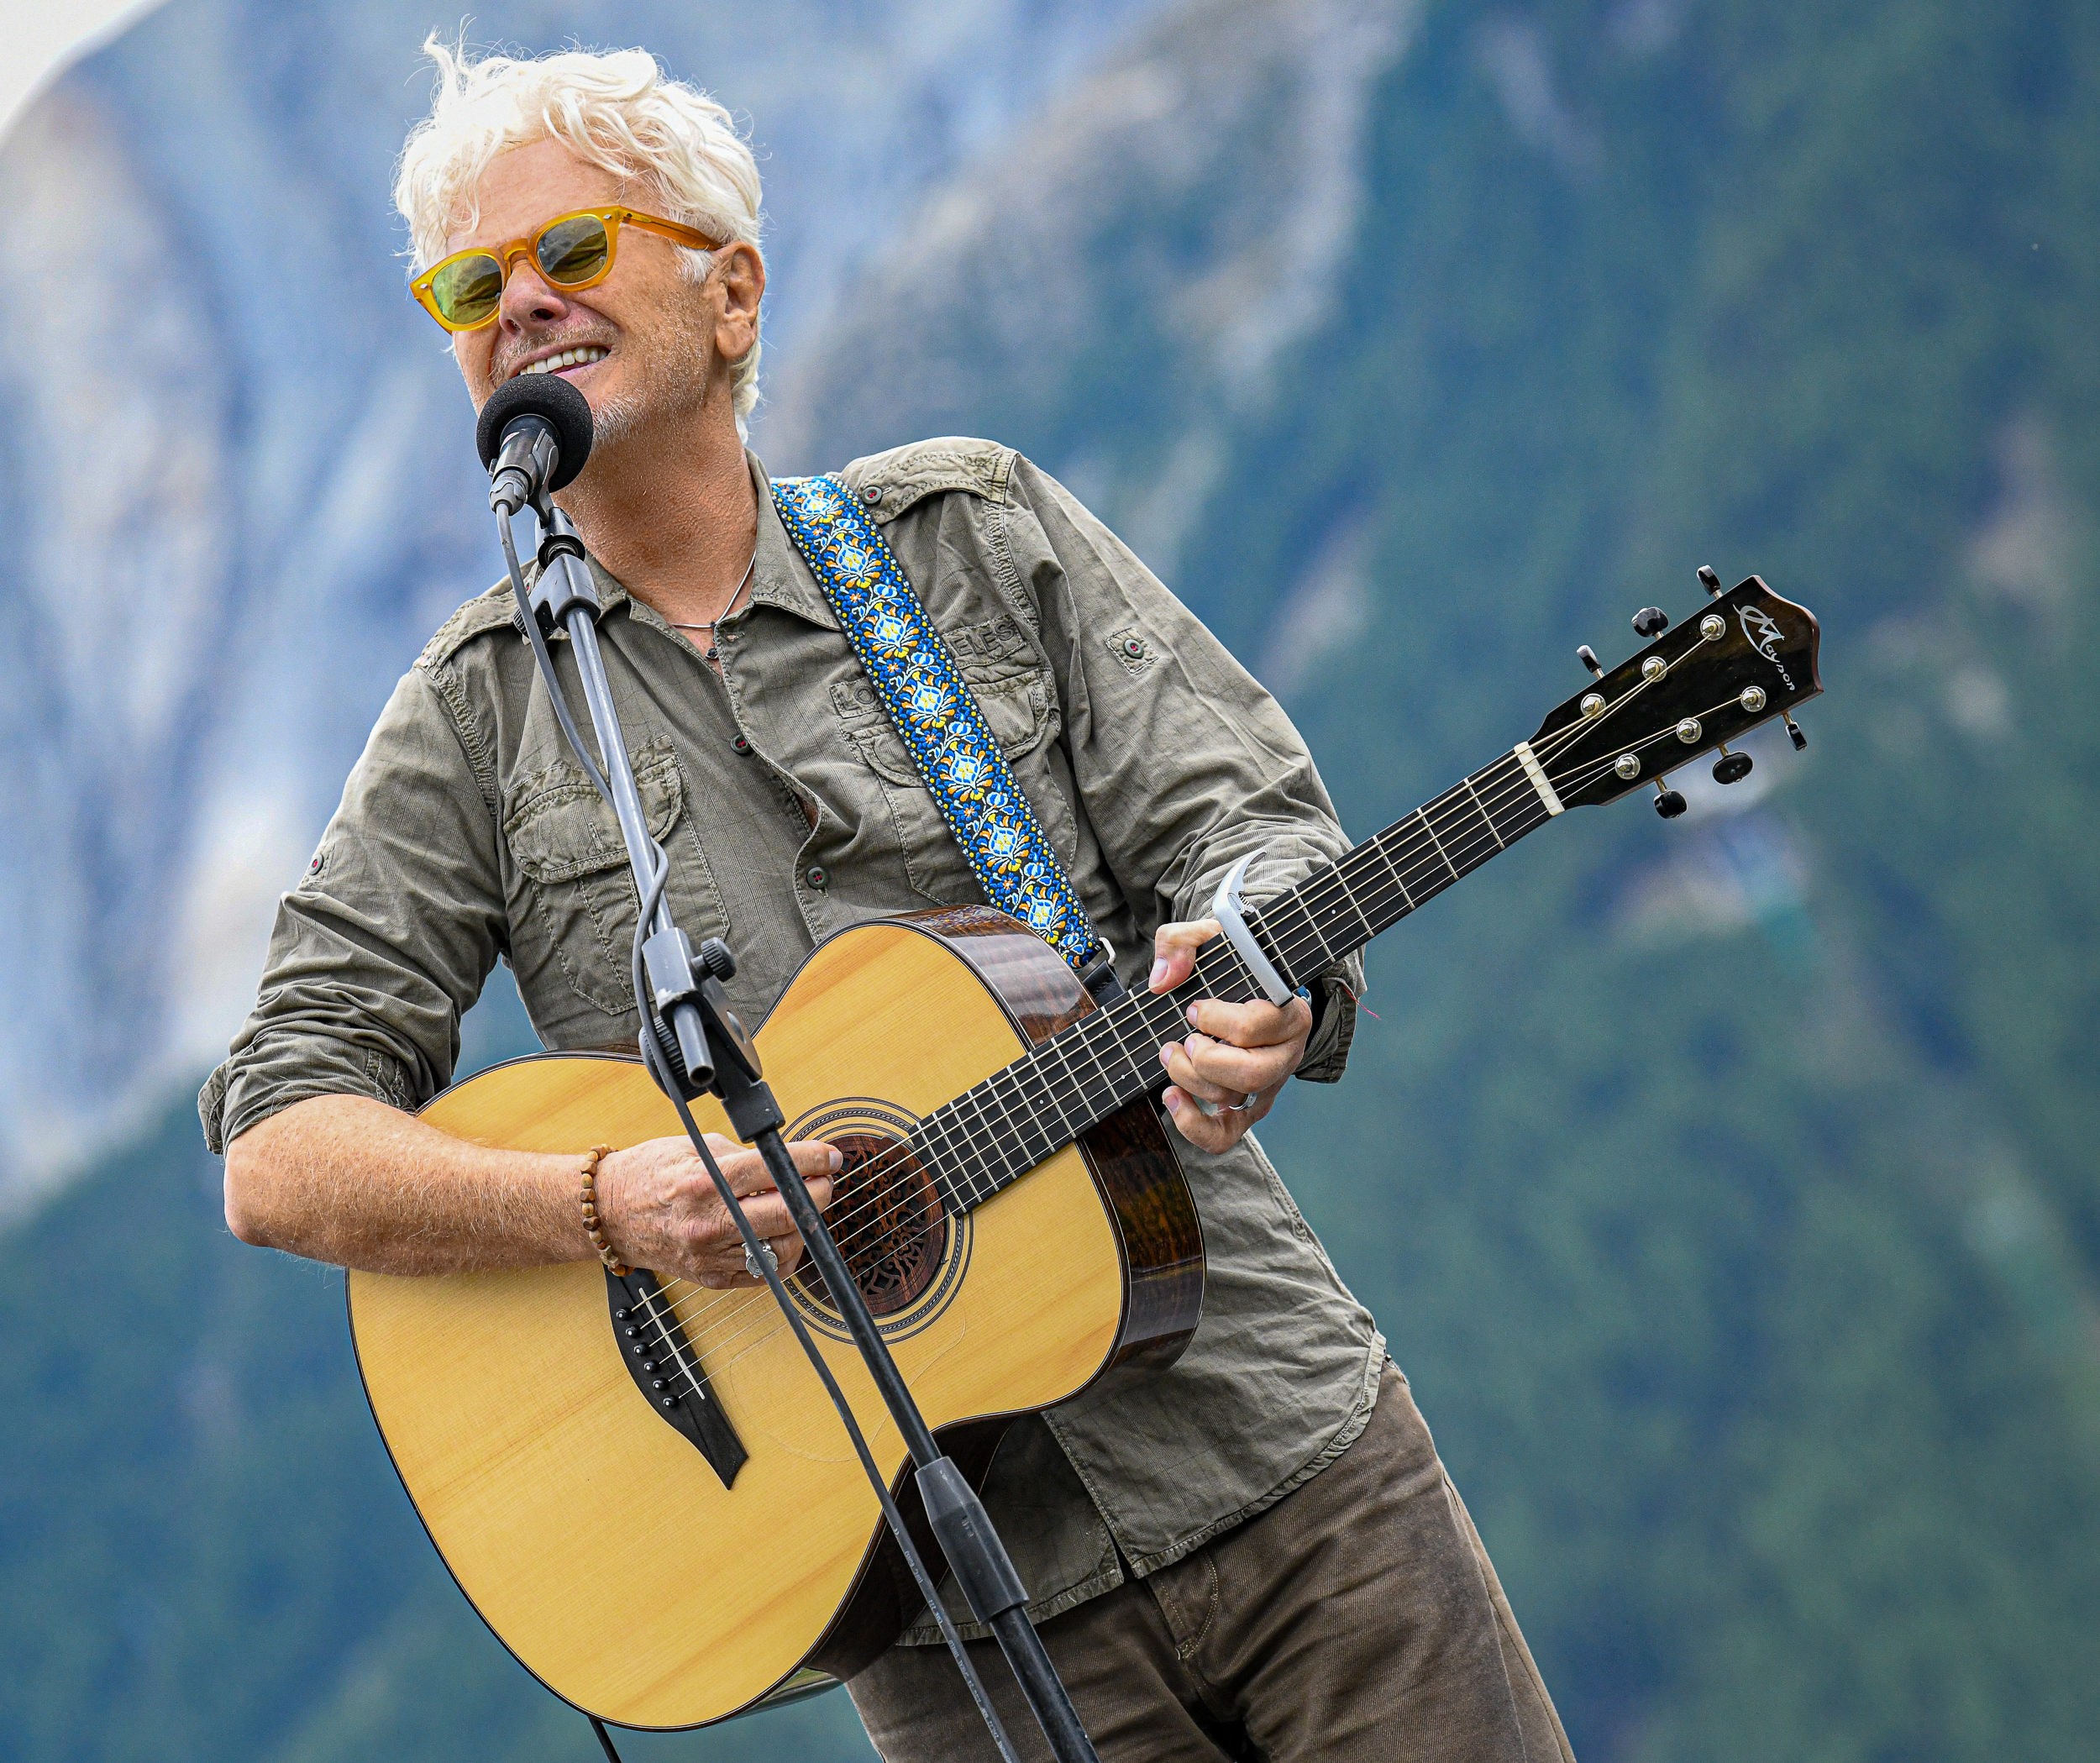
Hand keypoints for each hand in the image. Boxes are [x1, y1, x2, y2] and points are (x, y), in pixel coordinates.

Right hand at [594, 1133, 839, 1288]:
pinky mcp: (714, 1278)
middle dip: (817, 1193)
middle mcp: (710, 1222)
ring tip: (798, 1207)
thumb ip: (744, 1156)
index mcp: (706, 1182)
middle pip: (789, 1213)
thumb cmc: (650, 1175)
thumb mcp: (696, 1148)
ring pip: (785, 1248)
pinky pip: (767, 1272)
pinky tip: (780, 1233)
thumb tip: (789, 1162)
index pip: (776, 1170)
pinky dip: (783, 1253)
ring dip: (803, 1226)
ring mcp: (712, 1255)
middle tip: (821, 1181)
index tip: (829, 1157)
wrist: (610, 1214)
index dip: (814, 1160)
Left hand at [1149, 918, 1311, 1153]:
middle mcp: (1286, 1054)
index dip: (1217, 1019)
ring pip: (1231, 1099)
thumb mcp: (1211, 937)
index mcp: (1289, 1012)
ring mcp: (1268, 1085)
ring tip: (1171, 1053)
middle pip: (1250, 1074)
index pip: (1259, 1026)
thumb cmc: (1233, 963)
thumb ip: (1183, 942)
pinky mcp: (1247, 1109)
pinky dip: (1193, 1126)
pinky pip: (1225, 1136)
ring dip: (1188, 1078)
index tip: (1194, 1007)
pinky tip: (1171, 1097)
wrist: (1249, 984)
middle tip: (1186, 1038)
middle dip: (1205, 1059)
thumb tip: (1163, 980)